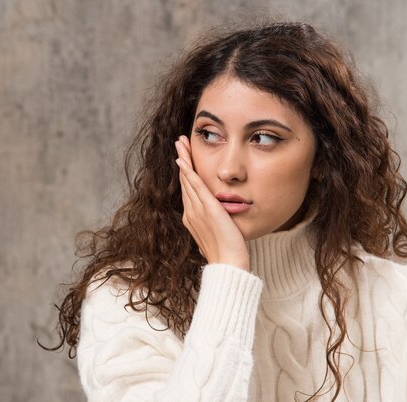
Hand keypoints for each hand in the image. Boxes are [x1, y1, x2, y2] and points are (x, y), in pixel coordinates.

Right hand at [175, 135, 249, 270]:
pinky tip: (184, 161)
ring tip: (180, 143)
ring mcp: (197, 211)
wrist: (228, 265)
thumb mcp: (219, 234)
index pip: (188, 189)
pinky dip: (189, 173)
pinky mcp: (207, 209)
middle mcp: (191, 212)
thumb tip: (219, 218)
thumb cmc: (227, 253)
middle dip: (182, 159)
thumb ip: (216, 222)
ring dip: (184, 159)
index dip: (185, 171)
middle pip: (185, 180)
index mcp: (192, 218)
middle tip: (179, 142)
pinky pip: (195, 187)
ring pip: (188, 180)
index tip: (184, 157)